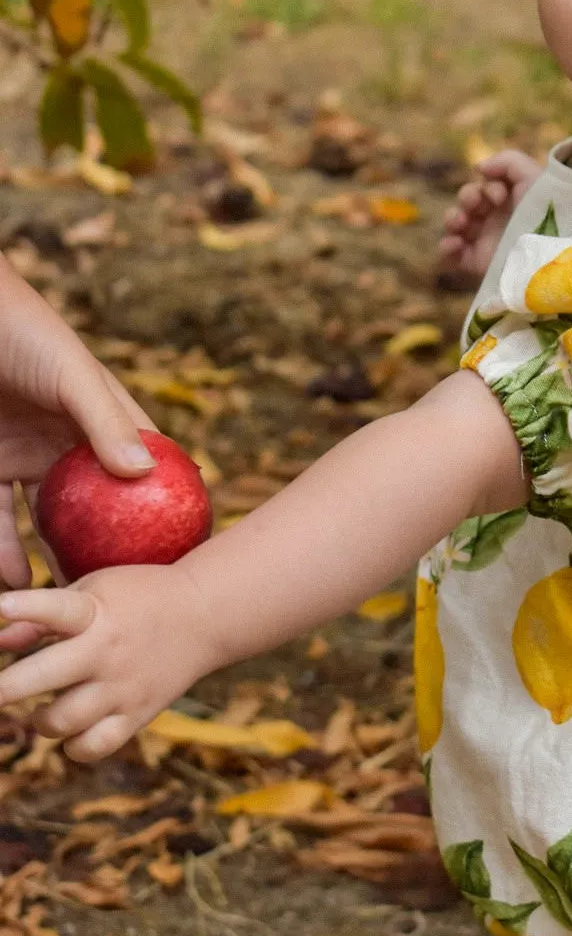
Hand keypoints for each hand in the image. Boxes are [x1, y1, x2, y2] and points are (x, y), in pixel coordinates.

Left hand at [0, 255, 157, 586]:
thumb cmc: (24, 332)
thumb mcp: (72, 373)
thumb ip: (105, 421)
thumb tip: (145, 474)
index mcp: (101, 420)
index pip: (145, 467)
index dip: (168, 504)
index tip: (189, 545)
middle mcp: (67, 445)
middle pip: (98, 507)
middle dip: (112, 548)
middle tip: (128, 594)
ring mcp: (26, 458)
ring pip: (46, 522)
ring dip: (54, 560)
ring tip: (66, 603)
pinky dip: (5, 552)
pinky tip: (16, 583)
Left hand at [0, 563, 211, 762]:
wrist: (204, 617)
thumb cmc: (138, 598)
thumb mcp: (95, 590)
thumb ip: (44, 615)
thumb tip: (1, 641)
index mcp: (97, 612)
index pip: (57, 609)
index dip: (25, 608)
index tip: (0, 607)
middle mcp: (108, 652)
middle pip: (48, 674)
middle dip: (6, 688)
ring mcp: (123, 687)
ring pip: (64, 720)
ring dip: (40, 720)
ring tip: (42, 710)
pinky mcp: (137, 714)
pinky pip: (94, 747)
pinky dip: (74, 747)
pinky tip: (71, 731)